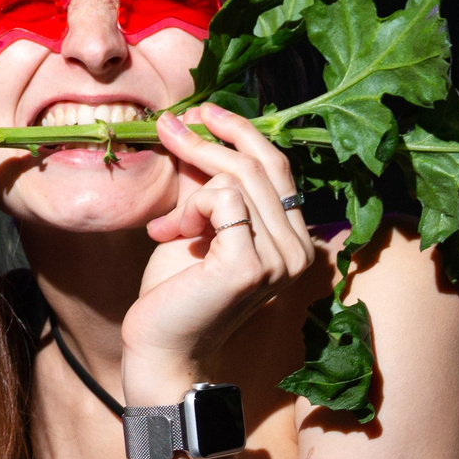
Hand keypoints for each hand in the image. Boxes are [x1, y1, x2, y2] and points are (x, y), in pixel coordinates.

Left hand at [121, 110, 320, 400]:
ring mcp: (280, 259)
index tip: (202, 111)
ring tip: (167, 226)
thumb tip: (201, 126)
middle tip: (168, 125)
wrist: (159, 347)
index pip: (278, 167)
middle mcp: (299, 249)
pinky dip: (189, 209)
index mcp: (294, 239)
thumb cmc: (174, 292)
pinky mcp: (251, 264)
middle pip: (261, 165)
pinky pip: (222, 198)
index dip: (241, 132)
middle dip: (209, 138)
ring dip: (189, 191)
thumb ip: (210, 183)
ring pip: (239, 179)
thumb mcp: (197, 223)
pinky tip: (169, 236)